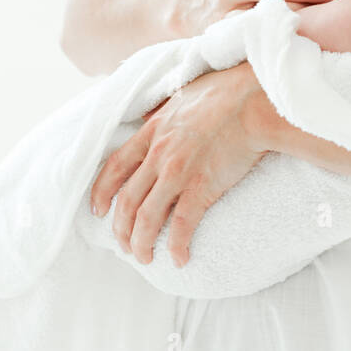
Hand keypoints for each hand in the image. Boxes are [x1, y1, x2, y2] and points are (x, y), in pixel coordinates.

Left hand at [90, 62, 268, 266]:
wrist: (253, 101)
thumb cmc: (225, 91)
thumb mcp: (181, 94)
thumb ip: (163, 109)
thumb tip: (152, 112)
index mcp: (152, 131)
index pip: (115, 166)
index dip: (102, 192)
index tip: (98, 211)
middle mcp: (159, 154)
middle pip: (127, 200)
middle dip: (121, 229)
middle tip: (124, 246)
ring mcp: (178, 171)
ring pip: (147, 217)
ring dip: (141, 242)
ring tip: (144, 258)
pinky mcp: (202, 185)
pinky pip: (183, 223)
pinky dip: (177, 244)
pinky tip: (179, 258)